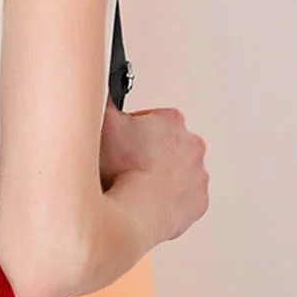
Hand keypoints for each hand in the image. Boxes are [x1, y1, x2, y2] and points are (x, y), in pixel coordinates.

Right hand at [99, 97, 209, 241]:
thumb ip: (101, 97)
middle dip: (147, 151)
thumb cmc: (121, 170)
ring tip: (136, 183)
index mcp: (172, 121)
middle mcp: (193, 144)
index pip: (148, 118)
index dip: (128, 130)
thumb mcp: (102, 121)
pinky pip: (182, 196)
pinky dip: (167, 197)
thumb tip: (97, 83)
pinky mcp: (199, 201)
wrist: (137, 212)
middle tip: (125, 164)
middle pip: (164, 143)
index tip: (120, 143)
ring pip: (175, 169)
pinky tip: (148, 199)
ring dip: (159, 174)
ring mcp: (198, 175)